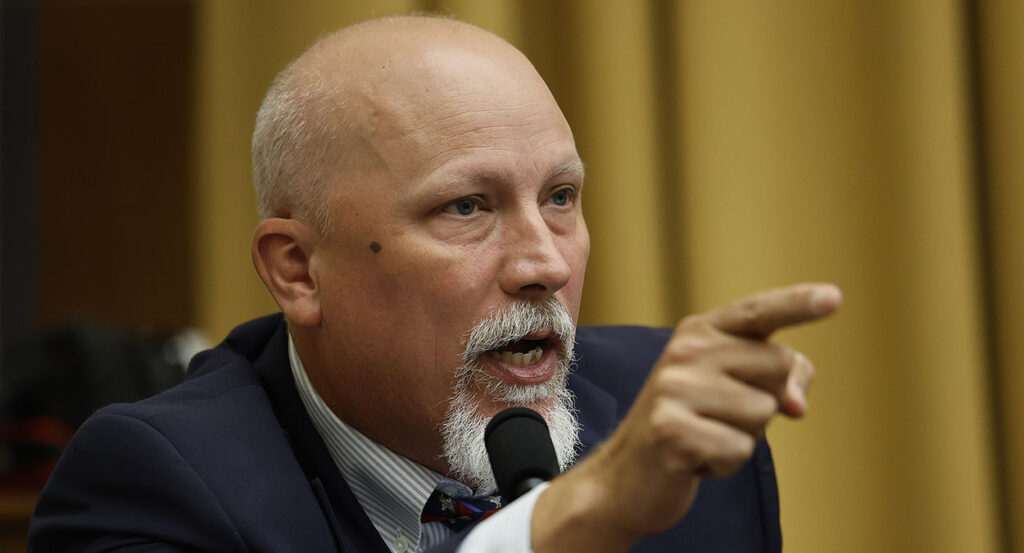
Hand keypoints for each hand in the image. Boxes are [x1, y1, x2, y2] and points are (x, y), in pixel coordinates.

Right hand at [531, 283, 841, 551]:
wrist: (626, 476)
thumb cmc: (690, 426)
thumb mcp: (732, 390)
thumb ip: (777, 379)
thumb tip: (797, 404)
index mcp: (700, 332)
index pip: (758, 311)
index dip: (798, 304)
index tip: (835, 297)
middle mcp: (686, 351)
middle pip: (779, 366)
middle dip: (766, 400)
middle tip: (720, 416)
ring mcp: (674, 389)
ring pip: (763, 412)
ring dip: (744, 437)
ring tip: (706, 436)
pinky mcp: (671, 430)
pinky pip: (740, 449)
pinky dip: (725, 464)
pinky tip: (694, 459)